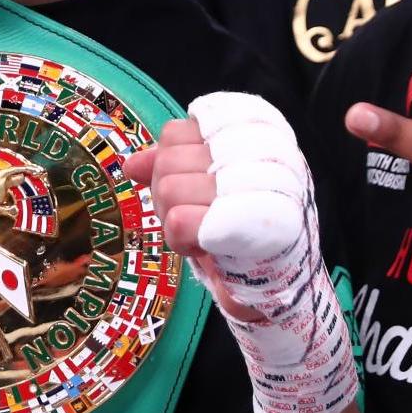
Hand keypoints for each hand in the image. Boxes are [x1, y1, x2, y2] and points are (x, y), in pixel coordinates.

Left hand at [126, 116, 260, 320]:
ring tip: (203, 231)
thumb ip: (170, 168)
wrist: (278, 280)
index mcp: (254, 132)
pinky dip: (181, 241)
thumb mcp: (203, 188)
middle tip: (195, 216)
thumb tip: (132, 164)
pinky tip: (204, 247)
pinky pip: (177, 221)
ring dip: (174, 220)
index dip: (169, 164)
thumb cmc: (240, 228)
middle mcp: (260, 151)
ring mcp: (257, 186)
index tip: (190, 186)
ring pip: (168, 189)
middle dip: (168, 195)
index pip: (177, 132)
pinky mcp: (245, 224)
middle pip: (168, 160)